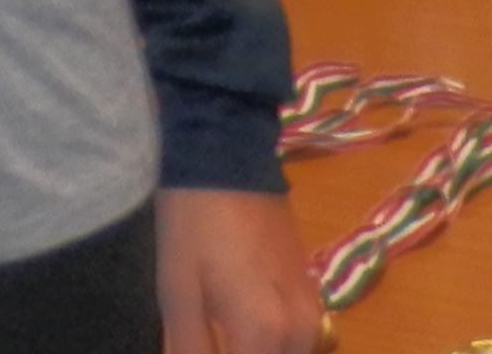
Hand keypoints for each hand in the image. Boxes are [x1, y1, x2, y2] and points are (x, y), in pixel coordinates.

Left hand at [158, 185, 325, 353]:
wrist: (227, 157)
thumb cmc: (192, 225)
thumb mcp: (177, 293)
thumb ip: (192, 350)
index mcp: (265, 333)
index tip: (198, 348)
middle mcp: (300, 331)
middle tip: (209, 341)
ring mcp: (314, 311)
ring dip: (260, 352)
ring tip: (224, 335)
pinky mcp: (314, 292)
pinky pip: (299, 341)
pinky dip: (274, 344)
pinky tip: (243, 327)